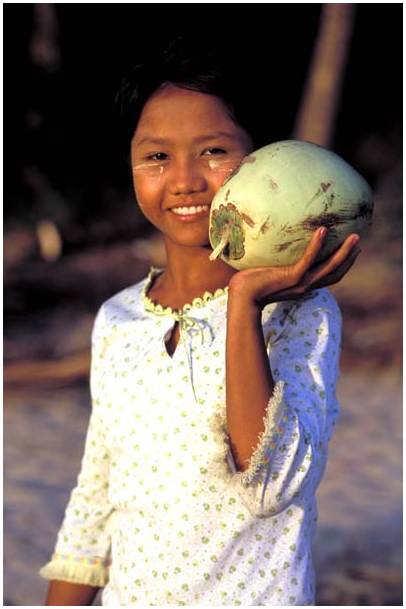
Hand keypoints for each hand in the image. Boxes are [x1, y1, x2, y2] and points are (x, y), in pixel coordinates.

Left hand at [228, 227, 360, 309]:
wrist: (241, 297)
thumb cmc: (250, 283)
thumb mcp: (268, 271)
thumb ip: (276, 262)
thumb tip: (272, 241)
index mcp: (302, 286)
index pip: (328, 276)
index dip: (342, 264)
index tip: (351, 251)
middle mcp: (305, 286)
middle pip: (335, 272)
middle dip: (349, 258)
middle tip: (358, 240)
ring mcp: (300, 283)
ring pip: (330, 267)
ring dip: (343, 252)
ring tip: (354, 237)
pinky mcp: (291, 277)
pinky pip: (308, 259)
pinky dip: (317, 245)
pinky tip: (322, 230)